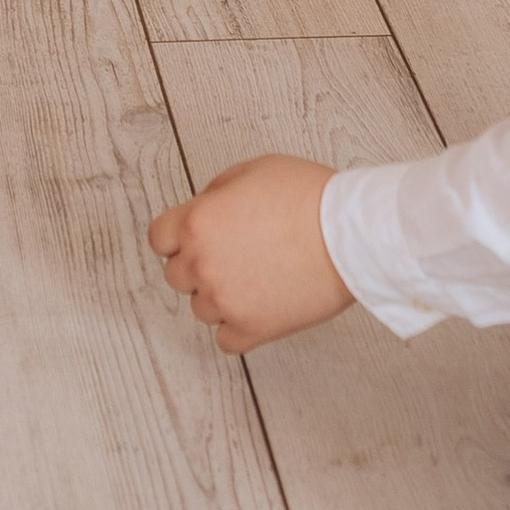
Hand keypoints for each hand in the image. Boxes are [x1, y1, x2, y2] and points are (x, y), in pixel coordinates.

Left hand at [148, 156, 350, 354]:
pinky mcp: (252, 329)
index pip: (158, 238)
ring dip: (220, 295)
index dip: (176, 236)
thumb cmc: (309, 196)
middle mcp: (203, 263)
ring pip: (201, 308)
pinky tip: (259, 307)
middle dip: (198, 264)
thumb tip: (207, 208)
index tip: (194, 237)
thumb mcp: (253, 169)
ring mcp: (225, 300)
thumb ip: (217, 192)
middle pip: (176, 275)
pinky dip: (238, 328)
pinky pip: (226, 340)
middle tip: (234, 254)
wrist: (350, 234)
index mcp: (198, 222)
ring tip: (256, 278)